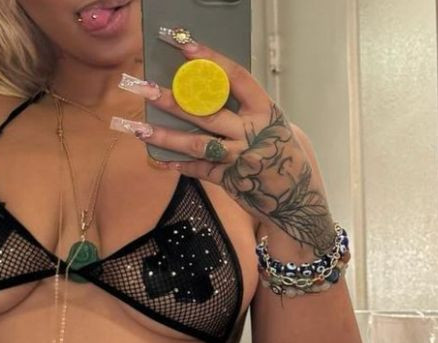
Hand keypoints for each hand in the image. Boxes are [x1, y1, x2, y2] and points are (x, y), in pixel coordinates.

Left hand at [116, 38, 336, 255]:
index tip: (186, 47)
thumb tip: (213, 94)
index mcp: (265, 111)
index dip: (211, 60)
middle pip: (207, 112)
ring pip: (197, 143)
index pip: (236, 78)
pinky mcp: (229, 181)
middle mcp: (251, 132)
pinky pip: (200, 169)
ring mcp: (239, 158)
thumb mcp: (276, 126)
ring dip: (167, 136)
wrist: (297, 201)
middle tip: (145, 89)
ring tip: (141, 129)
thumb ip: (249, 112)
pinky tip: (160, 159)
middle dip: (173, 100)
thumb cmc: (285, 156)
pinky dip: (180, 164)